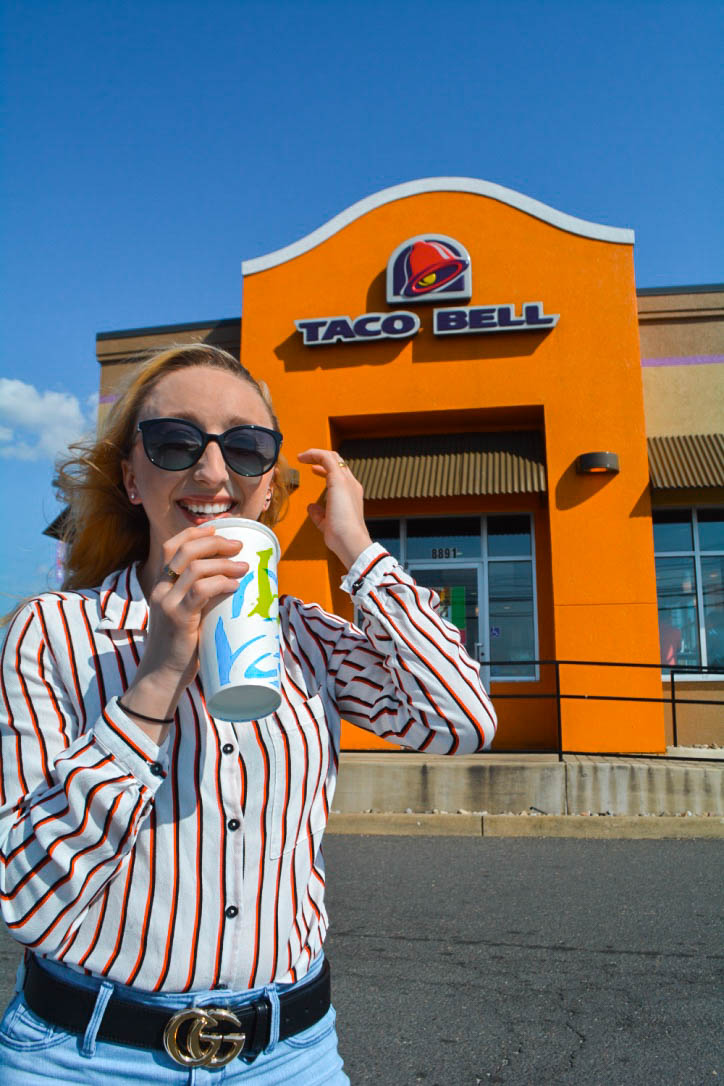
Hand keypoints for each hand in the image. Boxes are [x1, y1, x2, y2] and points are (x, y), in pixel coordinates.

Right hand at [123, 525, 248, 729]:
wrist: (162, 676)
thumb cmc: (180, 646)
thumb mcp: (188, 614)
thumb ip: (202, 597)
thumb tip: (236, 583)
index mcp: (161, 584)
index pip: (172, 546)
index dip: (196, 532)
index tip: (219, 530)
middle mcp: (160, 589)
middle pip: (185, 550)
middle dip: (215, 542)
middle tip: (238, 546)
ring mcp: (167, 603)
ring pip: (195, 569)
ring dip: (224, 563)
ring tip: (244, 567)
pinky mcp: (179, 619)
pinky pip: (200, 592)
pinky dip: (220, 583)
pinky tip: (235, 585)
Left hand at [298, 449, 372, 569]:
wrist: (350, 540)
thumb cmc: (341, 536)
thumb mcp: (326, 523)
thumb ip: (320, 514)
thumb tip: (312, 507)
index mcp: (351, 494)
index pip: (341, 474)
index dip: (326, 469)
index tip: (314, 470)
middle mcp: (351, 485)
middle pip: (338, 462)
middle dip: (322, 458)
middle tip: (307, 459)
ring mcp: (346, 481)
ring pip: (333, 457)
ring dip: (316, 454)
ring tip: (302, 456)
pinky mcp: (339, 480)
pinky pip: (326, 458)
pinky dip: (314, 454)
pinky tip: (303, 457)